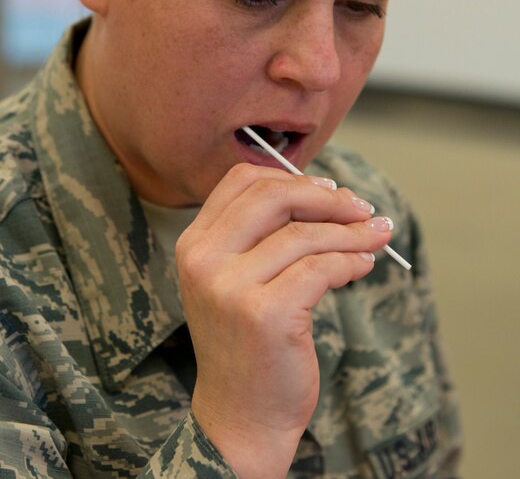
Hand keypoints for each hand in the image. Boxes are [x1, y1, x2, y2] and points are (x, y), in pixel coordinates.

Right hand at [176, 163, 392, 478]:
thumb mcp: (238, 279)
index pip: (242, 181)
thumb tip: (330, 194)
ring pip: (305, 235)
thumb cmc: (248, 342)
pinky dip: (351, 261)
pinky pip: (322, 269)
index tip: (329, 190)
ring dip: (351, 232)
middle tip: (361, 208)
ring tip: (376, 236)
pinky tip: (363, 266)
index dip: (292, 178)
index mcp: (195, 244)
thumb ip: (266, 235)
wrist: (241, 416)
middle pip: (273, 196)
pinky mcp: (265, 314)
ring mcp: (231, 287)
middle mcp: (204, 260)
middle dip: (327, 197)